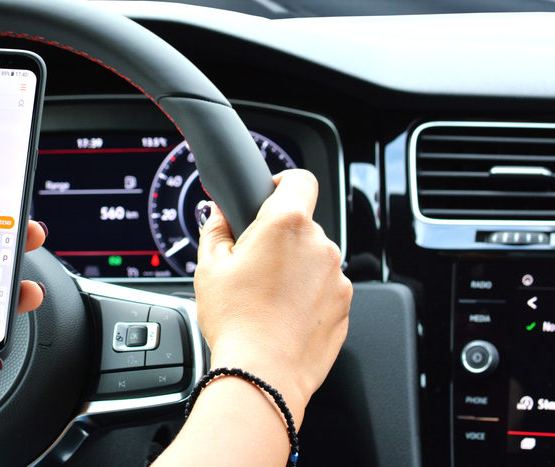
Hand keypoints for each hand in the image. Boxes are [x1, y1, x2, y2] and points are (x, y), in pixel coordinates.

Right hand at [194, 169, 350, 421]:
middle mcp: (320, 244)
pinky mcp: (344, 306)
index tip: (269, 195)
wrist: (263, 374)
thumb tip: (217, 214)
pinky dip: (307, 296)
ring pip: (313, 259)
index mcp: (287, 224)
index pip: (299, 180)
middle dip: (279, 238)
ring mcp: (336, 277)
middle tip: (252, 263)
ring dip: (295, 268)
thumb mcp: (210, 267)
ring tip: (265, 296)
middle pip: (302, 225)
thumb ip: (216, 229)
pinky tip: (282, 315)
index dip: (283, 183)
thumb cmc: (237, 321)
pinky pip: (324, 289)